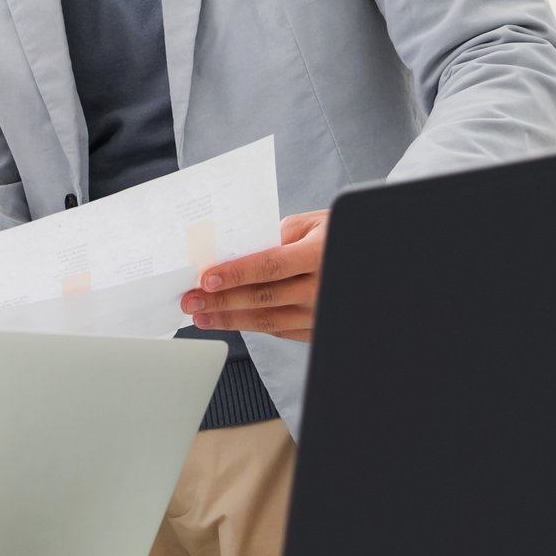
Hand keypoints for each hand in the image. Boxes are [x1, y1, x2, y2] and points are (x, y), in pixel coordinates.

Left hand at [181, 210, 330, 341]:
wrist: (365, 254)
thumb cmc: (333, 234)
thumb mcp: (309, 225)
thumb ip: (274, 238)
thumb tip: (231, 255)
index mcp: (319, 254)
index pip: (272, 265)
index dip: (237, 274)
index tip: (206, 279)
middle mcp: (323, 287)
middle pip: (265, 297)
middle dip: (222, 301)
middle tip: (191, 300)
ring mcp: (322, 312)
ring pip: (269, 320)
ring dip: (230, 319)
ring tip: (201, 315)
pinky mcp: (318, 328)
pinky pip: (280, 330)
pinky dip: (250, 325)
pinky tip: (227, 320)